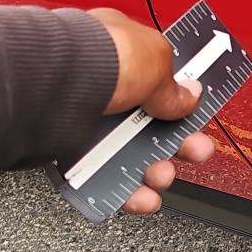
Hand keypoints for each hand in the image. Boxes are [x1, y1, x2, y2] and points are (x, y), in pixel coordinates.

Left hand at [89, 7, 214, 215]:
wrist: (52, 86)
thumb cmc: (98, 58)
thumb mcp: (154, 60)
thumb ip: (174, 85)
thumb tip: (189, 96)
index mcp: (122, 53)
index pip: (158, 80)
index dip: (181, 102)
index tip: (199, 117)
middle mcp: (103, 85)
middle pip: (149, 124)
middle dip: (178, 142)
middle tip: (193, 150)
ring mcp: (85, 120)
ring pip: (129, 155)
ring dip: (155, 170)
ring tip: (160, 175)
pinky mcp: (69, 152)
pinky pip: (102, 179)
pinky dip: (125, 193)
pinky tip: (141, 198)